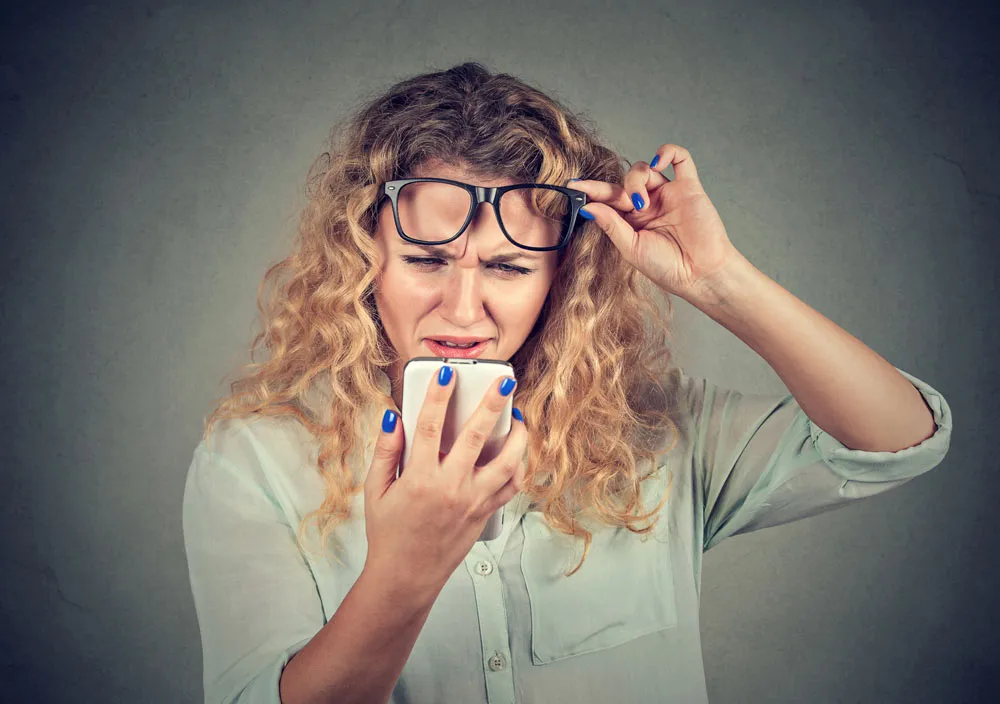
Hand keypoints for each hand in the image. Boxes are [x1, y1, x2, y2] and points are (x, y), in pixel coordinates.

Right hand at [362, 367, 526, 600]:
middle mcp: (450, 487)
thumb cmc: (389, 532)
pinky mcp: (484, 513)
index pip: (428, 426)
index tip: (447, 373)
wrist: (406, 576)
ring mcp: (472, 501)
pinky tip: (516, 452)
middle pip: (476, 436)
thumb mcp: (375, 491)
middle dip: (493, 404)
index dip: (438, 395)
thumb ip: (386, 451)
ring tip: (519, 416)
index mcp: (419, 479)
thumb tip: (393, 417)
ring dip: (517, 436)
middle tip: (504, 381)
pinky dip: (518, 467)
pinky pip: (510, 487)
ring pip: (506, 462)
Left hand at [570, 144, 741, 299]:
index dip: (590, 191)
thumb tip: (587, 207)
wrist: (700, 274)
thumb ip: (611, 225)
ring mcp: (667, 193)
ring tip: (642, 204)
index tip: (572, 185)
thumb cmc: (667, 267)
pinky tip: (658, 162)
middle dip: (614, 189)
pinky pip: (681, 159)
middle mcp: (648, 204)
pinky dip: (668, 152)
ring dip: (636, 180)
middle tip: (623, 204)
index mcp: (631, 220)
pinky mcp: (689, 187)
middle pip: (622, 182)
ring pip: (644, 169)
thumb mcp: (631, 248)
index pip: (606, 199)